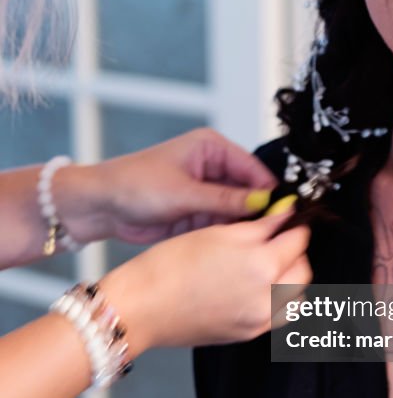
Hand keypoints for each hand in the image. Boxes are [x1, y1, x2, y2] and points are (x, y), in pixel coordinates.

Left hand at [54, 128, 276, 244]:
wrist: (100, 207)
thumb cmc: (133, 185)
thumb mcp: (184, 193)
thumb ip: (225, 200)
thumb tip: (262, 203)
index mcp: (212, 148)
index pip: (253, 168)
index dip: (269, 190)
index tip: (285, 211)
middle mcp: (213, 168)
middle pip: (250, 190)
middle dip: (260, 211)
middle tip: (277, 233)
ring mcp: (207, 193)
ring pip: (239, 211)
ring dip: (245, 226)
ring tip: (260, 244)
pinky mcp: (199, 214)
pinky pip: (224, 225)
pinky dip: (230, 236)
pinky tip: (240, 249)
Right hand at [98, 210, 311, 354]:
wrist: (140, 307)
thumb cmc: (169, 266)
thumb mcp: (217, 233)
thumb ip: (259, 226)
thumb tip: (285, 216)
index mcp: (261, 265)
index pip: (298, 241)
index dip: (296, 226)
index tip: (290, 220)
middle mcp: (266, 296)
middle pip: (303, 270)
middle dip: (296, 252)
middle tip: (279, 240)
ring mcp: (259, 319)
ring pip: (297, 297)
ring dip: (291, 279)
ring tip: (270, 266)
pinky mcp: (248, 334)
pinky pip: (280, 316)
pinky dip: (279, 301)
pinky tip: (259, 288)